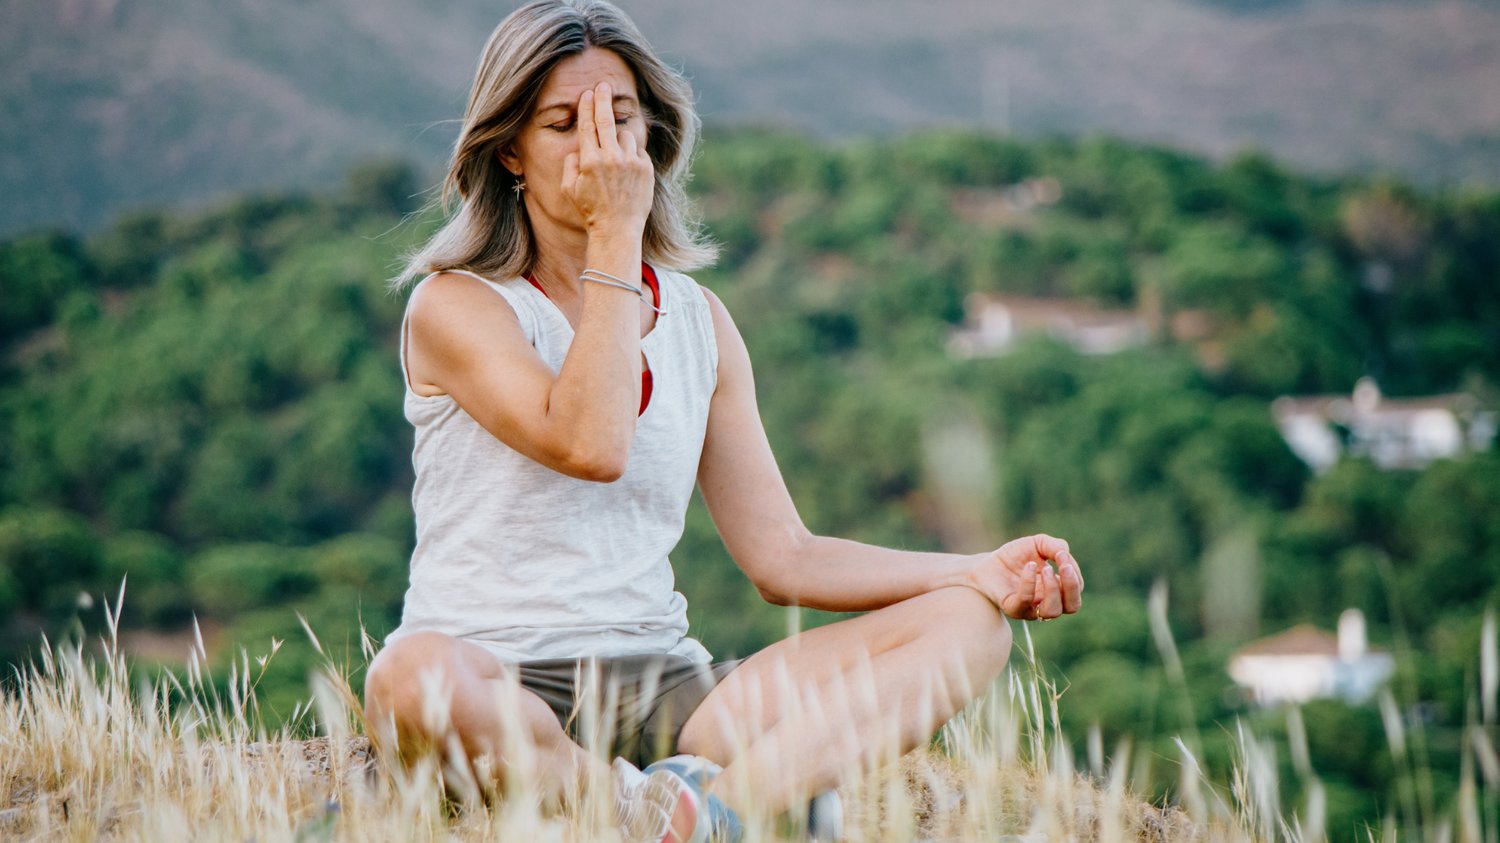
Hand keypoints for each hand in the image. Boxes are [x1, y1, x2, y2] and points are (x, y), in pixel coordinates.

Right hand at [561, 82, 654, 234]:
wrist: (617, 229)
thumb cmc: (590, 210)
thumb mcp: (569, 189)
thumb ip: (570, 164)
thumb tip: (578, 147)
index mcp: (590, 161)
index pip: (587, 125)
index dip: (587, 106)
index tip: (588, 93)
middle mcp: (611, 158)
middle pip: (606, 120)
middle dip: (604, 99)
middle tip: (604, 86)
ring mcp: (631, 162)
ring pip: (625, 135)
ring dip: (620, 140)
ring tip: (616, 160)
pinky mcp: (646, 168)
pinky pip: (638, 150)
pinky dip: (632, 155)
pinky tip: (627, 172)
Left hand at [963, 534, 1083, 620]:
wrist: (987, 562)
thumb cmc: (1014, 556)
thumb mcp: (1038, 544)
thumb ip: (1055, 546)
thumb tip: (1065, 555)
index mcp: (1057, 591)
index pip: (1076, 589)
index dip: (1074, 573)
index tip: (1062, 555)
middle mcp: (1046, 603)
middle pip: (1072, 606)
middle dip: (1072, 586)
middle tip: (1064, 566)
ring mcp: (1030, 608)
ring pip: (1052, 611)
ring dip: (1053, 588)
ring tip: (1044, 568)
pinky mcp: (1012, 607)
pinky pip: (1025, 602)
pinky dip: (1029, 583)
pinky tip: (1029, 566)